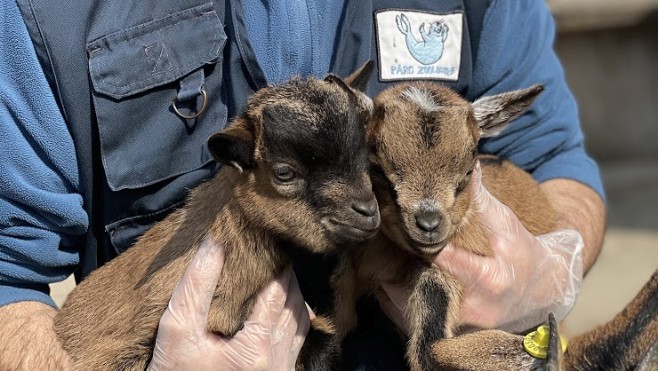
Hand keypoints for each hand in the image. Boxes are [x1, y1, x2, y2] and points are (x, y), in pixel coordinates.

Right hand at [148, 239, 310, 370]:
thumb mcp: (177, 333)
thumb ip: (195, 289)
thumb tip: (214, 244)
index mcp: (257, 349)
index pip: (279, 292)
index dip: (276, 265)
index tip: (270, 245)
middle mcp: (278, 362)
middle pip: (295, 306)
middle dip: (286, 280)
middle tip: (274, 258)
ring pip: (301, 324)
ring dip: (292, 299)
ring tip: (277, 280)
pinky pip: (297, 343)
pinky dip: (292, 321)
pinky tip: (277, 312)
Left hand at [379, 162, 583, 334]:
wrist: (542, 295)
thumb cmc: (522, 255)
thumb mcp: (507, 225)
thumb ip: (481, 198)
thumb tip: (467, 163)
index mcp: (488, 280)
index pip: (444, 261)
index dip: (418, 243)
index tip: (397, 225)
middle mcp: (472, 310)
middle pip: (419, 289)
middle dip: (397, 267)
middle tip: (380, 244)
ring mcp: (460, 327)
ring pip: (409, 310)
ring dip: (391, 286)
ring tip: (380, 261)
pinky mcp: (450, 335)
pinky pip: (410, 323)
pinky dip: (395, 302)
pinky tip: (388, 279)